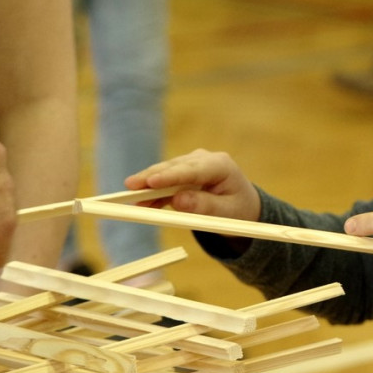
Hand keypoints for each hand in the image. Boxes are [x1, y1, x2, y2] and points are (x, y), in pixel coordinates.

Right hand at [124, 149, 260, 221]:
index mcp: (221, 166)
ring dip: (147, 186)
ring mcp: (193, 163)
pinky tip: (140, 202)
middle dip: (151, 178)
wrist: (242, 205)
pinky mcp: (184, 171)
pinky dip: (153, 192)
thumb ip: (204, 207)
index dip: (170, 176)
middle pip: (174, 167)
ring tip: (129, 200)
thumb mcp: (227, 213)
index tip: (151, 182)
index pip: (192, 170)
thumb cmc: (238, 209)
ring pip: (166, 172)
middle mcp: (205, 159)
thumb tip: (178, 201)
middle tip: (129, 188)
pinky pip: (165, 181)